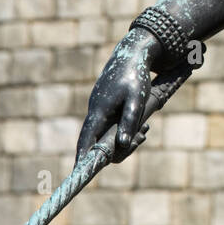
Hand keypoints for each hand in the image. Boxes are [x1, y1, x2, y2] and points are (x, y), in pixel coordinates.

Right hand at [75, 27, 164, 163]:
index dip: (82, 156)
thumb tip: (122, 144)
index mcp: (99, 110)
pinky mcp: (106, 106)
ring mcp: (100, 109)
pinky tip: (142, 128)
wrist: (134, 52)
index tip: (79, 172)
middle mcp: (95, 111)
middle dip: (119, 148)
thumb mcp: (136, 99)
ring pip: (107, 134)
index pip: (86, 139)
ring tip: (145, 132)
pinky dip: (125, 130)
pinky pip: (112, 125)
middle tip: (141, 139)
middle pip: (98, 141)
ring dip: (126, 138)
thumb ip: (129, 121)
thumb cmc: (135, 75)